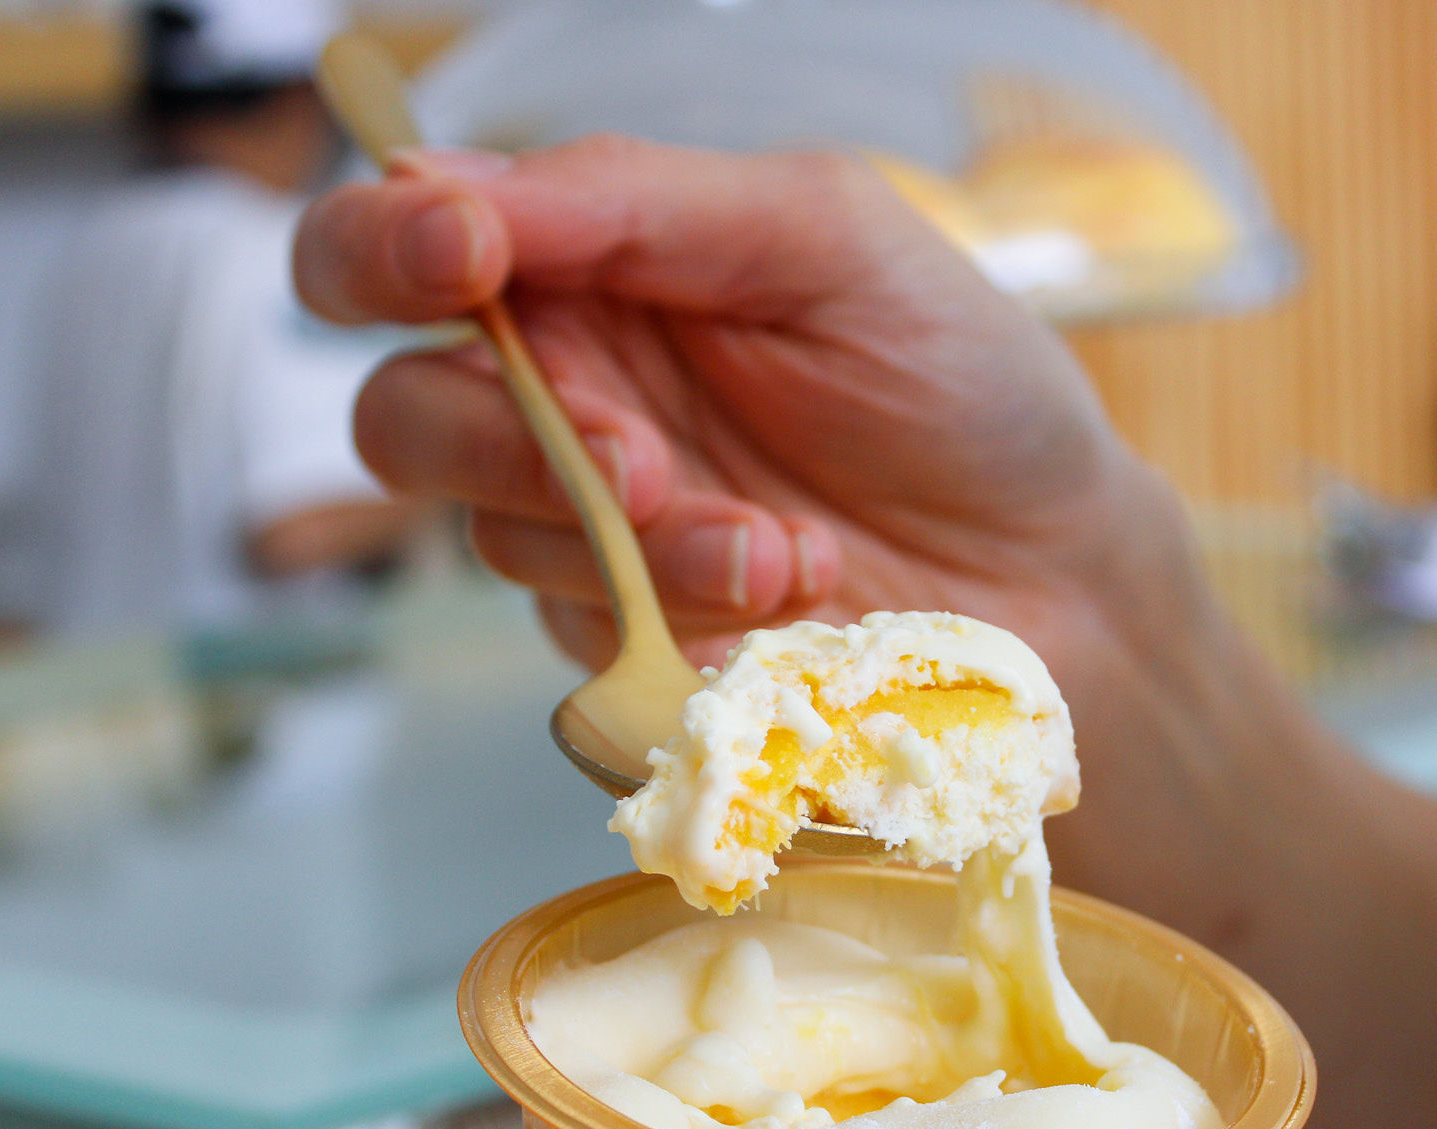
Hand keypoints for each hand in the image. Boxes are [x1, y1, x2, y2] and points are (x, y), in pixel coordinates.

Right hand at [293, 136, 1201, 671]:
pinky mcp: (640, 644)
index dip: (383, 247)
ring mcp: (600, 536)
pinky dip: (683, 620)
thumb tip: (444, 177)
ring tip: (785, 549)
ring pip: (502, 541)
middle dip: (502, 440)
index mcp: (594, 270)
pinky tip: (793, 594)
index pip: (399, 245)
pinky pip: (591, 641)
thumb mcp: (825, 237)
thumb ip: (636, 201)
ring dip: (637, 549)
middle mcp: (572, 400)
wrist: (1053, 567)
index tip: (462, 257)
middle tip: (636, 465)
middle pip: (407, 420)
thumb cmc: (959, 382)